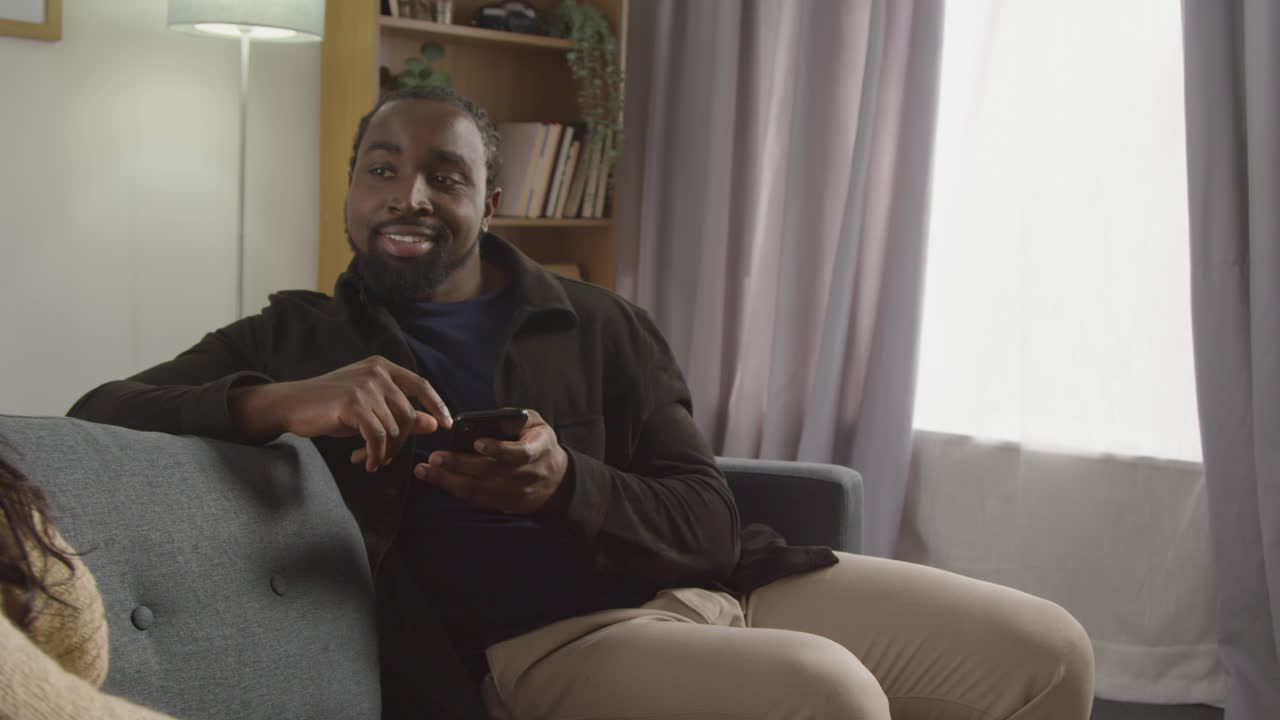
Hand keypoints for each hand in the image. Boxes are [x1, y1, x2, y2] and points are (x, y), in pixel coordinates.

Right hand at [230, 356, 451, 471]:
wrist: (291, 404)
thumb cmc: (331, 406)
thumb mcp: (370, 408)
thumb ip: (401, 413)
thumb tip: (433, 423)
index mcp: (383, 367)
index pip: (420, 385)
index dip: (437, 405)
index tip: (448, 424)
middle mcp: (377, 372)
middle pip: (408, 415)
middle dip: (400, 443)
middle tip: (385, 458)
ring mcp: (365, 386)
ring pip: (393, 429)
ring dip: (384, 451)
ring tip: (369, 458)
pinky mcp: (353, 403)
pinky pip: (378, 437)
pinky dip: (376, 454)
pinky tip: (368, 461)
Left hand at [414, 409, 568, 513]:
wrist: (557, 482)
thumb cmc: (541, 445)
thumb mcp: (538, 425)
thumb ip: (517, 418)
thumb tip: (489, 417)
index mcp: (537, 451)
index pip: (518, 453)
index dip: (498, 449)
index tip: (477, 443)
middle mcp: (525, 475)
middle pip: (489, 472)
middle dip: (460, 464)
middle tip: (436, 457)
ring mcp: (513, 493)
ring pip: (477, 489)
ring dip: (448, 480)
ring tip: (425, 470)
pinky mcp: (503, 504)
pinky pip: (475, 498)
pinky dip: (453, 488)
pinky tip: (436, 478)